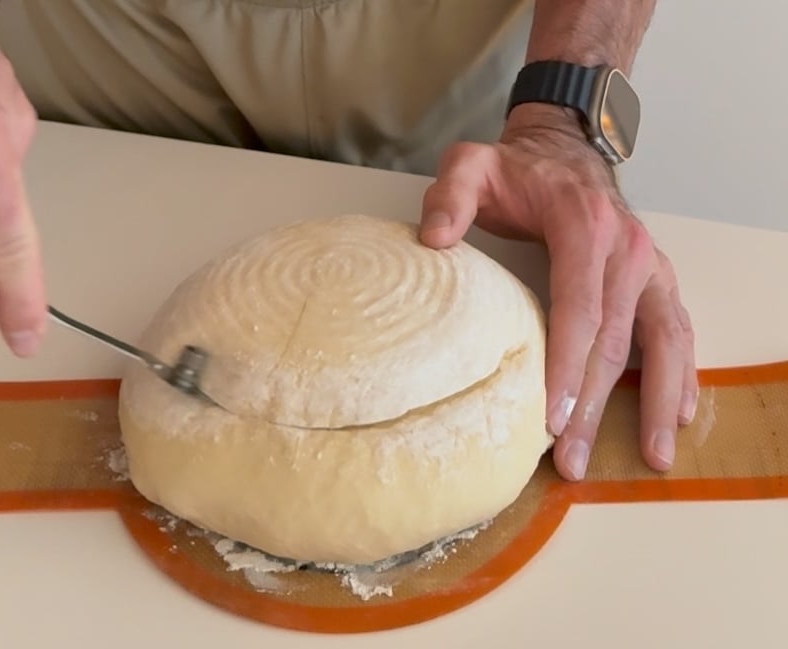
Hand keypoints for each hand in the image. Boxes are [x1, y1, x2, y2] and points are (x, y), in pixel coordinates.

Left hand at [417, 106, 697, 480]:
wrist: (564, 150)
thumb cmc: (517, 170)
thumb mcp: (472, 166)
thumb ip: (450, 196)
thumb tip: (433, 241)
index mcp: (583, 229)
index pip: (579, 309)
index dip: (567, 367)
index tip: (553, 419)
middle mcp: (626, 252)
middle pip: (615, 341)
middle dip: (596, 407)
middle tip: (574, 462)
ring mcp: (649, 266)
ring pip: (661, 342)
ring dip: (656, 403)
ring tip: (653, 458)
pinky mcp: (656, 279)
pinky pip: (678, 329)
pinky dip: (683, 373)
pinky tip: (679, 414)